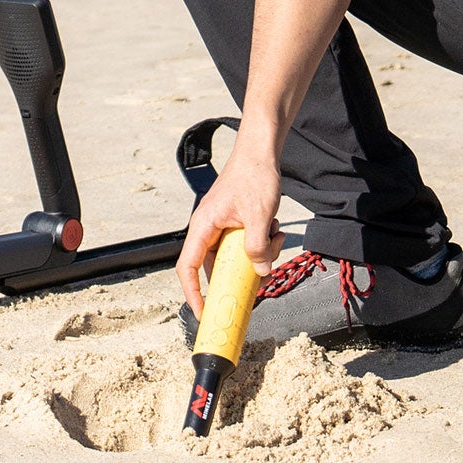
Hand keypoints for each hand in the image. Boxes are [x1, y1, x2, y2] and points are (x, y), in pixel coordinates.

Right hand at [174, 149, 284, 318]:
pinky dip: (261, 244)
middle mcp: (208, 229)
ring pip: (234, 257)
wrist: (261, 151)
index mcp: (203, 226)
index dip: (192, 293)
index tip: (203, 312)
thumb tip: (261, 273)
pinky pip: (244, 246)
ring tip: (274, 237)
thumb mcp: (259, 215)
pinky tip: (275, 229)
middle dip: (240, 274)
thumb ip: (258, 247)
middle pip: (216, 266)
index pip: (188, 268)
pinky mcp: (234, 224)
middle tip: (260, 278)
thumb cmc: (253, 175)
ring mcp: (221, 226)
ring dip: (257, 256)